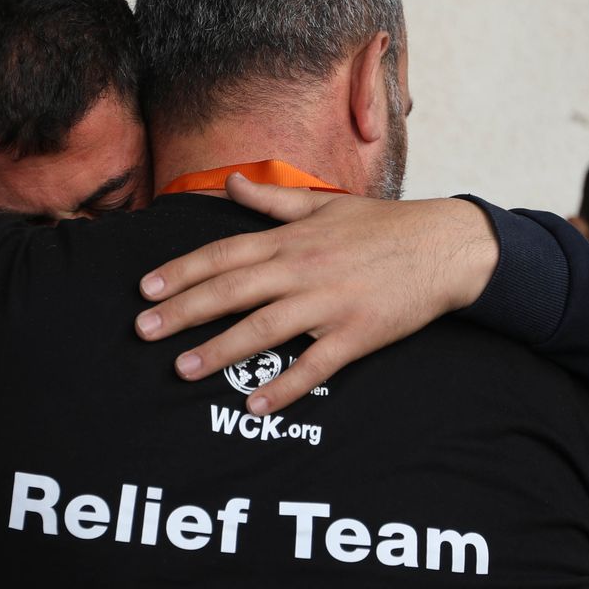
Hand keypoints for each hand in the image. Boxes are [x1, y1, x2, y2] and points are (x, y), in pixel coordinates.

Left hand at [134, 174, 496, 413]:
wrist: (446, 246)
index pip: (224, 254)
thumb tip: (231, 184)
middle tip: (143, 332)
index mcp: (292, 239)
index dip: (182, 272)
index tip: (147, 290)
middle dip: (183, 312)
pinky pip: (314, 366)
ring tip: (183, 370)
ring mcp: (329, 304)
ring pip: (264, 329)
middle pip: (231, 291)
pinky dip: (284, 386)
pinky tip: (254, 405)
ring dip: (220, 351)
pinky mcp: (357, 335)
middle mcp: (303, 269)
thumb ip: (273, 200)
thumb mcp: (325, 204)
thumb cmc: (383, 226)